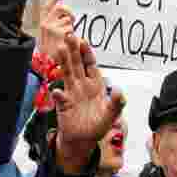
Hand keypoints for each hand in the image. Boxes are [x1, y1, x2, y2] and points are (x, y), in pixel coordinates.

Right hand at [38, 0, 73, 57]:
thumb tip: (59, 10)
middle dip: (67, 13)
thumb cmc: (51, 54)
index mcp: (42, 26)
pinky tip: (69, 43)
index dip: (53, 0)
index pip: (47, 8)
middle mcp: (46, 25)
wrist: (51, 67)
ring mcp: (54, 29)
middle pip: (60, 9)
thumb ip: (53, 24)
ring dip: (70, 28)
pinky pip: (73, 29)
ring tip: (67, 39)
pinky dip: (74, 36)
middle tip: (71, 20)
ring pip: (68, 20)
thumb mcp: (48, 38)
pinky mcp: (63, 33)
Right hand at [52, 34, 125, 173]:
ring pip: (66, 74)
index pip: (90, 64)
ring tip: (61, 49)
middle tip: (69, 35)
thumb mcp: (111, 115)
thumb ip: (117, 104)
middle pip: (76, 64)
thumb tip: (119, 91)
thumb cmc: (96, 126)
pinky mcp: (63, 105)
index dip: (86, 53)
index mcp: (95, 85)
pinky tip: (57, 91)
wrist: (83, 140)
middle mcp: (81, 86)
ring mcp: (71, 93)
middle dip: (73, 50)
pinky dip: (59, 95)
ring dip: (63, 62)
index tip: (83, 41)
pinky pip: (60, 98)